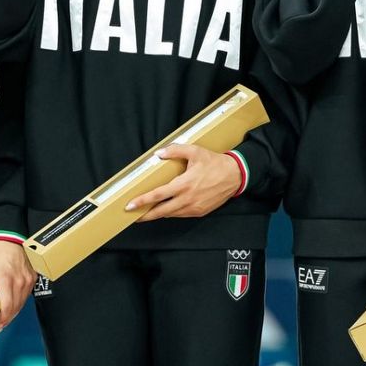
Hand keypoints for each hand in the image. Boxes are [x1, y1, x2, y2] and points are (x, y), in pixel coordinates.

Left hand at [0, 241, 35, 332]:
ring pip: (22, 303)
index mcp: (6, 278)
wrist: (9, 239)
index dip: (2, 319)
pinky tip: (11, 305)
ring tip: (3, 317)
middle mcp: (19, 280)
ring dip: (13, 312)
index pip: (7, 305)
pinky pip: (26, 296)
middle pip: (15, 308)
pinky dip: (18, 302)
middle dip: (6, 319)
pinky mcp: (31, 278)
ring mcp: (27, 280)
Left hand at [127, 145, 241, 221]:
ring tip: (146, 212)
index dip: (142, 201)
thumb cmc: (214, 163)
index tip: (130, 205)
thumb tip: (158, 154)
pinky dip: (171, 213)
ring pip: (171, 214)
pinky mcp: (200, 212)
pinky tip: (166, 209)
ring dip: (158, 214)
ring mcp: (194, 208)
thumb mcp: (195, 151)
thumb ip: (175, 150)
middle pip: (161, 211)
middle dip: (145, 215)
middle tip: (132, 215)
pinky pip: (181, 214)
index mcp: (184, 184)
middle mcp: (187, 199)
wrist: (235, 175)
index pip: (158, 195)